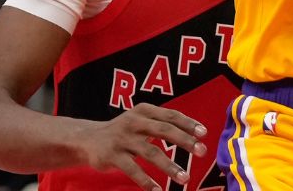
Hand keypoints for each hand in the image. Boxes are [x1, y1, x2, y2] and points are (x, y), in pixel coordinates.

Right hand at [84, 103, 208, 190]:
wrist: (88, 139)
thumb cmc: (124, 131)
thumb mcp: (140, 120)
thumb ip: (162, 124)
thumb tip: (195, 135)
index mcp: (143, 111)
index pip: (170, 115)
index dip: (188, 123)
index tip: (204, 133)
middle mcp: (133, 122)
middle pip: (164, 130)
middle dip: (185, 141)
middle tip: (202, 151)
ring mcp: (122, 139)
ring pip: (151, 153)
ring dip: (170, 167)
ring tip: (185, 178)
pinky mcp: (112, 155)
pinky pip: (133, 170)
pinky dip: (147, 182)